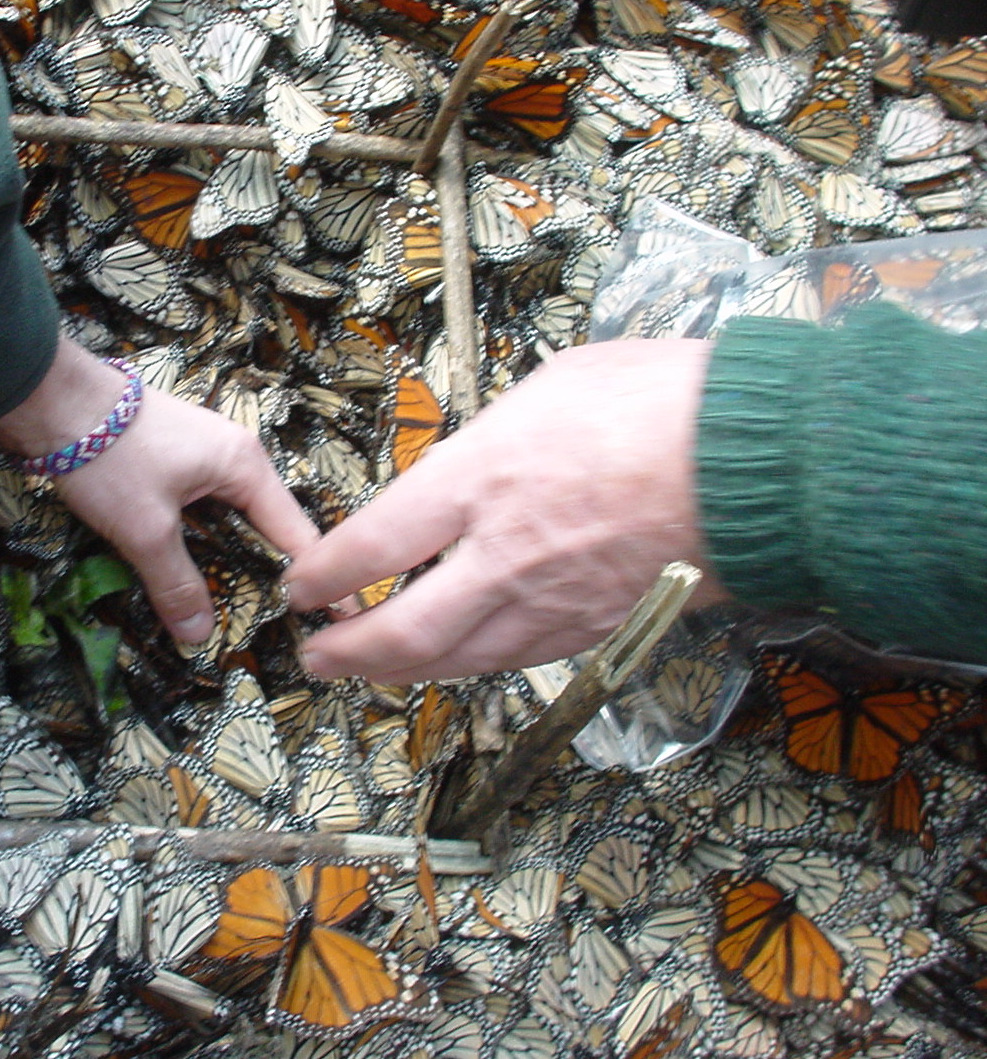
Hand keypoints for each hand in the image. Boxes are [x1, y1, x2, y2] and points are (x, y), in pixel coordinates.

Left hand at [0, 339, 318, 642]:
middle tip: (277, 632)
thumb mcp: (145, 530)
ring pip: (231, 523)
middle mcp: (236, 458)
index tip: (333, 625)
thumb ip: (176, 585)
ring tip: (237, 615)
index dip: (313, 583)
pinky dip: (202, 545)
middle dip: (269, 579)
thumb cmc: (107, 456)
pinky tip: (192, 577)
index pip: (297, 536)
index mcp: (245, 467)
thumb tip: (199, 639)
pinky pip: (203, 513)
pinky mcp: (174, 461)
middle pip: (266, 530)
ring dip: (230, 563)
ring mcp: (204, 456)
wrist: (49, 398)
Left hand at [284, 339, 729, 681]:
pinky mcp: (595, 628)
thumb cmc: (657, 401)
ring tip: (368, 669)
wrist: (758, 459)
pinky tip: (456, 660)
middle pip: (402, 632)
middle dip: (347, 653)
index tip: (302, 584)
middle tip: (314, 655)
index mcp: (480, 480)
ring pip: (457, 662)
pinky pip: (516, 661)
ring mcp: (551, 602)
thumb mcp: (546, 388)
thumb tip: (462, 471)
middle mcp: (504, 555)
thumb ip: (487, 443)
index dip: (324, 575)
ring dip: (402, 672)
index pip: (372, 547)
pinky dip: (472, 665)